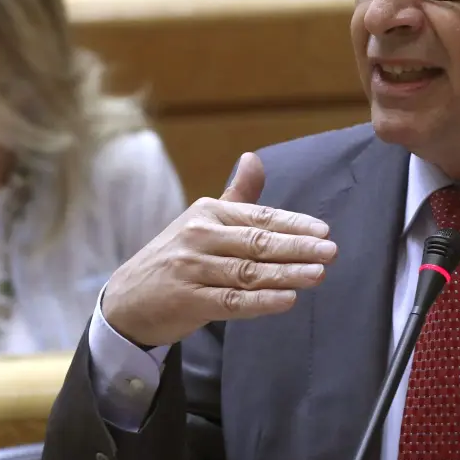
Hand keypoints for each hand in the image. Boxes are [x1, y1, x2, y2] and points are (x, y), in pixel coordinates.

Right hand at [102, 152, 337, 346]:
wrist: (128, 298)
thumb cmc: (179, 256)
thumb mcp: (203, 220)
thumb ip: (237, 195)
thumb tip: (254, 158)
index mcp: (208, 213)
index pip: (258, 217)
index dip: (293, 224)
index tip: (324, 231)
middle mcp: (198, 237)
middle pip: (256, 243)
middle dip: (297, 247)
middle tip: (330, 251)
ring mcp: (192, 270)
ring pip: (247, 273)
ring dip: (286, 274)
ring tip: (318, 274)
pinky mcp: (188, 301)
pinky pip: (231, 302)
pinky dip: (261, 301)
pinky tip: (288, 299)